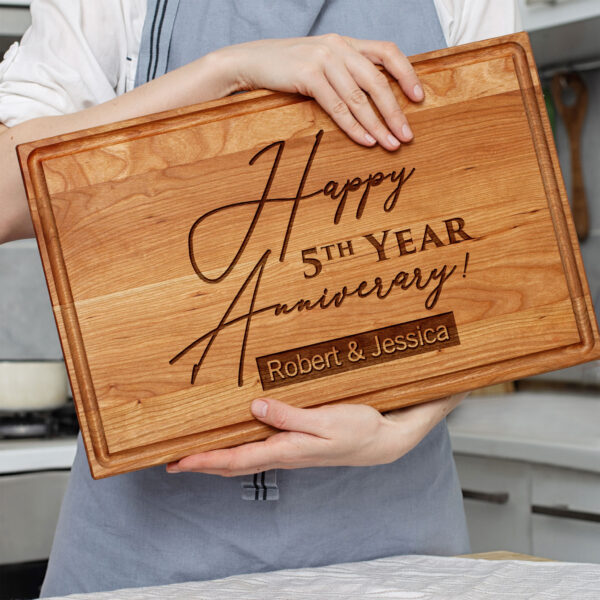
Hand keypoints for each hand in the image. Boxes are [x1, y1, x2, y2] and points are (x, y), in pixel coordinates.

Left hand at [166, 393, 465, 475]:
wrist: (384, 441)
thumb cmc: (359, 430)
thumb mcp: (327, 421)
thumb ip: (290, 416)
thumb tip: (255, 408)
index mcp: (287, 450)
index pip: (235, 459)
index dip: (203, 461)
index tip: (176, 461)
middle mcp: (283, 453)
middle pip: (233, 463)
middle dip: (202, 462)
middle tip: (173, 458)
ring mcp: (290, 450)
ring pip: (244, 456)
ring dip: (217, 455)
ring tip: (195, 449)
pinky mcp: (297, 443)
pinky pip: (258, 447)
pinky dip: (238, 446)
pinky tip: (236, 435)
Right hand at [218, 34, 423, 150]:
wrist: (252, 61)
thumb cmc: (289, 67)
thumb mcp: (322, 62)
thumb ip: (346, 72)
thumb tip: (373, 100)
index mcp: (346, 42)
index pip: (387, 52)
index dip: (406, 74)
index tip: (419, 98)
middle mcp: (338, 47)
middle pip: (377, 81)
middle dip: (395, 112)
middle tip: (407, 135)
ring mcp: (323, 60)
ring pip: (359, 98)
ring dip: (378, 125)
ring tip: (390, 144)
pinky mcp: (308, 75)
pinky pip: (337, 106)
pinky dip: (354, 126)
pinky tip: (365, 141)